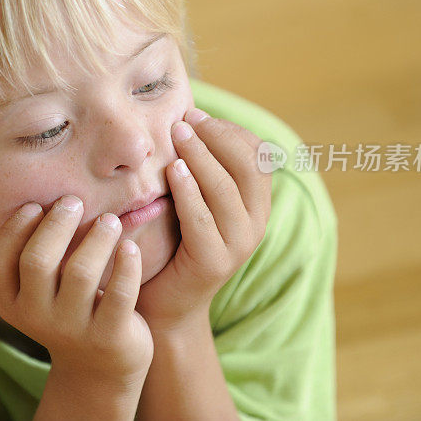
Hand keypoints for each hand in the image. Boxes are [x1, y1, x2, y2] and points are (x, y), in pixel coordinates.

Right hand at [0, 196, 153, 381]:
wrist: (99, 369)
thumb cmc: (61, 314)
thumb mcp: (26, 297)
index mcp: (12, 304)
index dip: (14, 230)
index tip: (36, 205)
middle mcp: (37, 318)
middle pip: (37, 262)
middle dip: (56, 225)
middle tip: (74, 201)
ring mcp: (74, 329)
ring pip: (81, 273)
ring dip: (96, 238)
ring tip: (109, 220)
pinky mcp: (110, 336)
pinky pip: (119, 293)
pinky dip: (125, 264)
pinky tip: (129, 246)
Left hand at [135, 107, 271, 334]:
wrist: (163, 305)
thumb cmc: (171, 245)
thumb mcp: (191, 202)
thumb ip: (197, 171)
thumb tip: (185, 120)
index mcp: (255, 206)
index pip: (257, 156)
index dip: (230, 130)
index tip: (197, 115)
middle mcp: (255, 224)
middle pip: (246, 166)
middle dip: (216, 136)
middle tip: (185, 120)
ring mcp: (237, 245)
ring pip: (226, 188)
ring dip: (201, 155)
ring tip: (177, 134)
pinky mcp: (213, 263)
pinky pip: (203, 218)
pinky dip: (189, 190)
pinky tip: (173, 170)